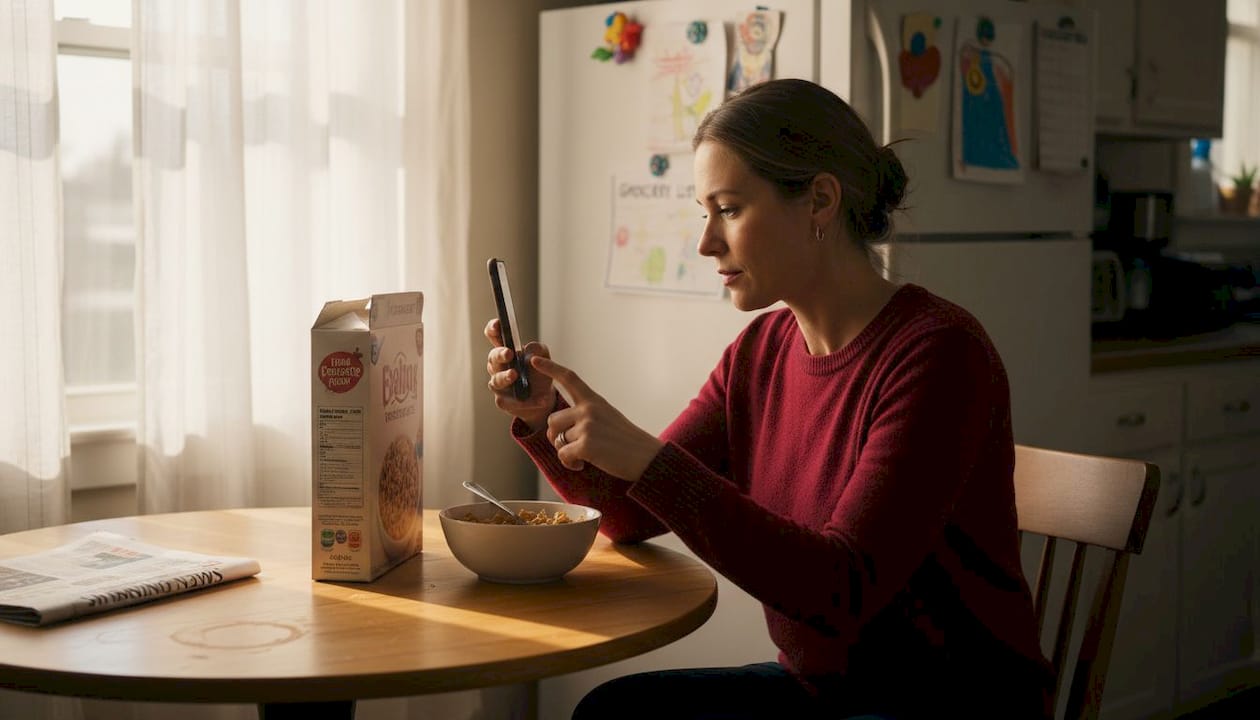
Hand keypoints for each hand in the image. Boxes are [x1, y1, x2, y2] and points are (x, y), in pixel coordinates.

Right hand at [484, 318, 555, 431]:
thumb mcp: (544, 358)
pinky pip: (510, 401)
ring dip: (505, 377)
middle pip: (493, 358)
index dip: (493, 329)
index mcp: (506, 351)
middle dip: (500, 355)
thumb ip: (538, 350)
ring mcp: (499, 384)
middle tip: (509, 354)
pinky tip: (540, 400)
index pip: (495, 337)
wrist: (544, 398)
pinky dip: (525, 401)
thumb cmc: (539, 373)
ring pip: (496, 380)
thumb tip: (528, 350)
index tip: (497, 324)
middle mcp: (499, 366)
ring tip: (515, 375)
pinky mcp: (503, 401)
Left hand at [530, 355, 663, 480]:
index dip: (549, 368)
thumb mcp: (608, 416)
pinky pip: (563, 455)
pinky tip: (582, 465)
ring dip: (565, 452)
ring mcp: (587, 426)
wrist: (646, 456)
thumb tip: (560, 429)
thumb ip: (586, 415)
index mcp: (594, 400)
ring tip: (583, 457)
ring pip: (557, 439)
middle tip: (572, 447)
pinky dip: (570, 463)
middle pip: (553, 420)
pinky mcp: (586, 444)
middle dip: (557, 437)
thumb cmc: (627, 441)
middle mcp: (588, 409)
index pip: (569, 378)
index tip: (533, 360)